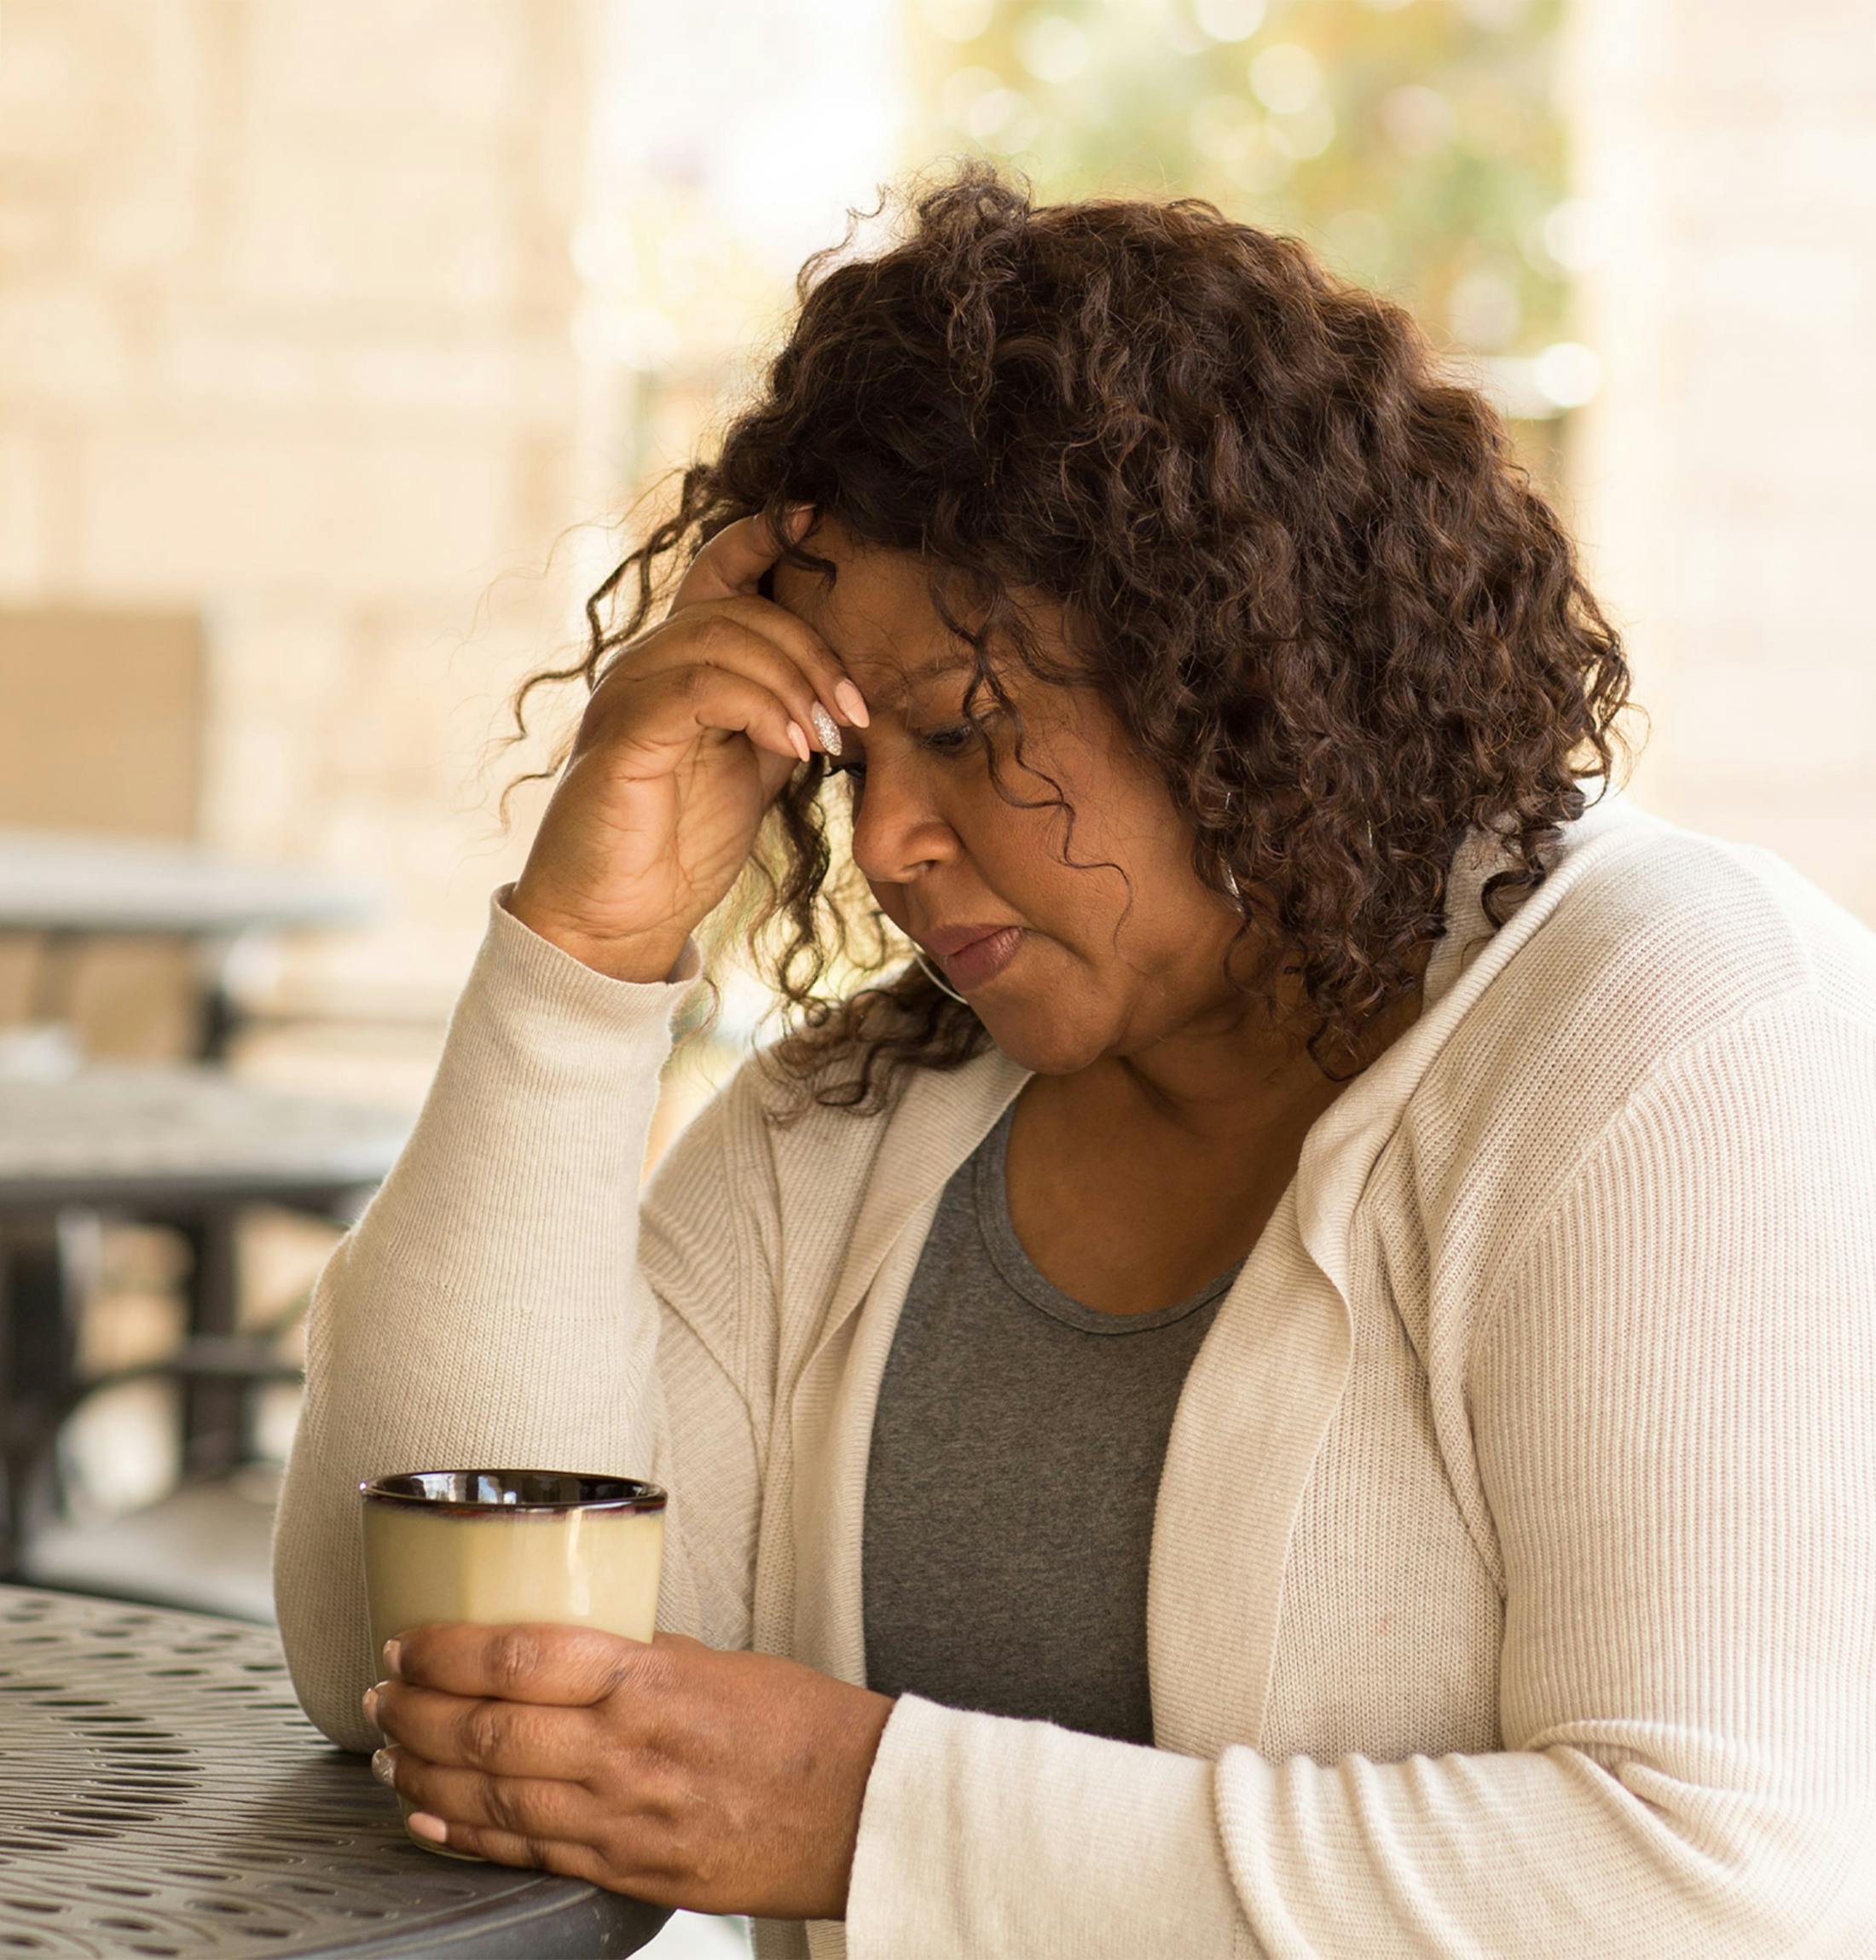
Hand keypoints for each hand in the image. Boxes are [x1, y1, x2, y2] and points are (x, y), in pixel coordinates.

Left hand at [363, 1623, 896, 1921]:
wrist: (859, 1810)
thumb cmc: (800, 1726)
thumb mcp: (717, 1662)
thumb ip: (637, 1657)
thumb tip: (571, 1646)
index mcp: (650, 1681)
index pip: (520, 1658)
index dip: (447, 1650)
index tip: (408, 1639)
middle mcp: (626, 1751)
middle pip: (488, 1730)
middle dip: (416, 1711)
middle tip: (380, 1693)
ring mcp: (621, 1820)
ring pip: (492, 1796)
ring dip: (425, 1771)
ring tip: (387, 1750)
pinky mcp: (625, 1872)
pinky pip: (525, 1851)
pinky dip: (464, 1833)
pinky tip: (428, 1815)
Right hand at [506, 503, 869, 981]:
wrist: (616, 922)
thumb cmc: (678, 849)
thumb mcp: (750, 772)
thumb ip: (779, 717)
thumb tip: (837, 689)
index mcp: (678, 667)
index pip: (719, 574)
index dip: (767, 537)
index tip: (824, 520)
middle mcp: (646, 665)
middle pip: (740, 609)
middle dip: (813, 651)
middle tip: (854, 713)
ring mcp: (628, 694)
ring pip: (723, 640)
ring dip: (794, 683)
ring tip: (826, 740)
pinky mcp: (624, 734)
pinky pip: (700, 688)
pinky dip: (759, 708)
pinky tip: (793, 749)